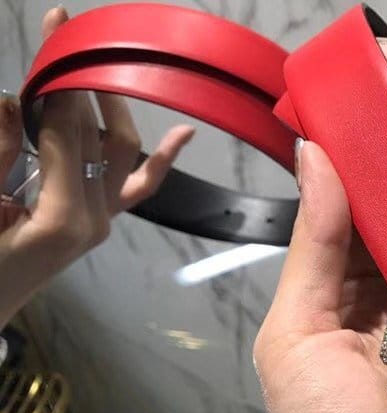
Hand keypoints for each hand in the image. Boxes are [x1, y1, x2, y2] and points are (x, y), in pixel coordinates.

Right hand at [0, 7, 192, 326]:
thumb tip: (13, 100)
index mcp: (61, 217)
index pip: (65, 129)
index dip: (59, 77)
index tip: (57, 27)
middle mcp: (93, 222)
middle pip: (94, 133)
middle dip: (82, 83)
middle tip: (68, 34)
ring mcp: (101, 226)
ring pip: (119, 153)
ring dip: (108, 107)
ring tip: (95, 66)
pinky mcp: (99, 226)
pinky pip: (136, 190)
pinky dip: (159, 161)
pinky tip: (183, 133)